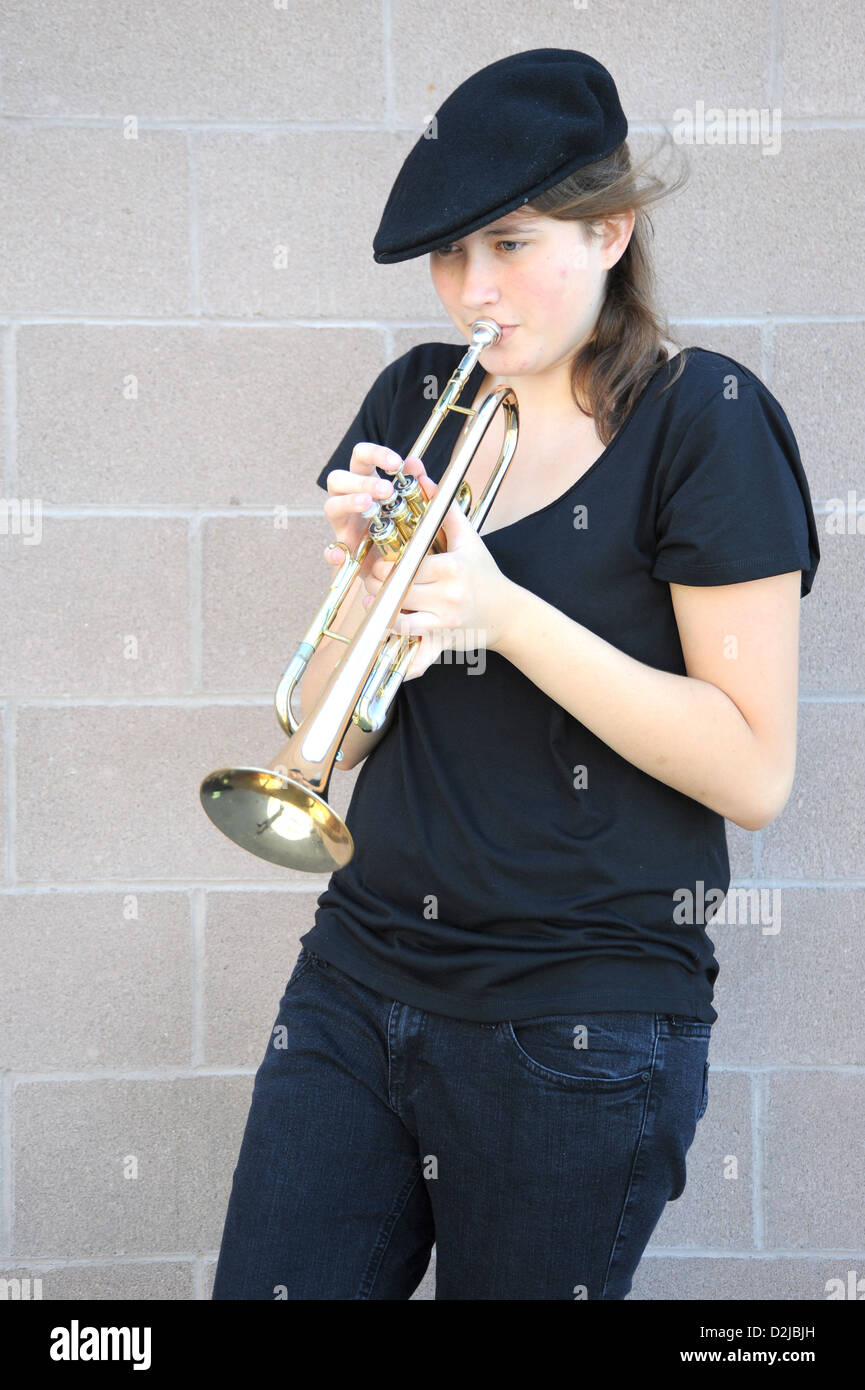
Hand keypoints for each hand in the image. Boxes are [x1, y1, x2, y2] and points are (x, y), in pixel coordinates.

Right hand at [320, 442, 426, 577]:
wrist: (395, 561)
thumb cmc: (401, 524)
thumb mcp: (412, 502)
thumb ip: (414, 482)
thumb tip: (415, 463)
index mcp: (364, 481)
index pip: (360, 456)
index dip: (375, 454)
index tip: (396, 463)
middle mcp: (347, 498)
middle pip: (338, 477)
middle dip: (362, 482)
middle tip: (387, 490)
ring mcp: (342, 523)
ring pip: (331, 506)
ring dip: (349, 503)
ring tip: (370, 507)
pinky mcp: (342, 550)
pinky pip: (330, 551)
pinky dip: (333, 553)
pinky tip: (343, 556)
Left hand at [360, 475, 514, 679]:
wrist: (508, 613)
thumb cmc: (484, 573)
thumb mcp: (469, 539)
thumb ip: (445, 511)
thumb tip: (425, 480)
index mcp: (451, 568)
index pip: (405, 565)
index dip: (385, 564)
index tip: (379, 561)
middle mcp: (448, 596)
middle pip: (397, 591)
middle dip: (378, 586)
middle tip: (372, 580)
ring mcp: (445, 622)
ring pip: (399, 620)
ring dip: (382, 613)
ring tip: (375, 603)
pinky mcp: (442, 642)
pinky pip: (414, 650)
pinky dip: (398, 646)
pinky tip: (388, 635)